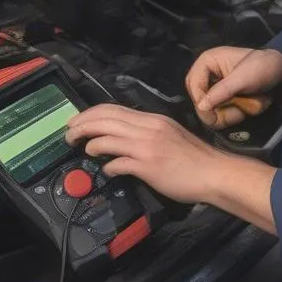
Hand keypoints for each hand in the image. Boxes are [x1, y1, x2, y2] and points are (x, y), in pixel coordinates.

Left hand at [65, 104, 229, 203]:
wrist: (213, 173)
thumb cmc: (192, 156)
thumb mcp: (168, 133)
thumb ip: (145, 132)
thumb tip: (121, 136)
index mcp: (151, 118)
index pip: (112, 108)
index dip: (90, 113)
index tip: (77, 120)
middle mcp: (146, 128)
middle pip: (105, 119)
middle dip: (81, 125)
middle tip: (68, 133)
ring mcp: (146, 147)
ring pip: (107, 137)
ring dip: (89, 143)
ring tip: (82, 149)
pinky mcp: (147, 166)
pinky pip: (118, 163)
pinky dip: (108, 165)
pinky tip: (106, 170)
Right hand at [185, 46, 281, 128]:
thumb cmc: (263, 68)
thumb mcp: (243, 79)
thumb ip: (221, 92)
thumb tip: (201, 107)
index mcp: (207, 62)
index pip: (193, 85)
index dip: (201, 101)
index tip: (214, 114)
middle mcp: (208, 74)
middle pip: (199, 100)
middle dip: (217, 111)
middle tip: (237, 112)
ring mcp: (216, 87)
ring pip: (210, 110)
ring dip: (229, 113)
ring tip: (247, 107)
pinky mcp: (225, 98)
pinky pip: (221, 112)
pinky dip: (234, 114)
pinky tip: (246, 109)